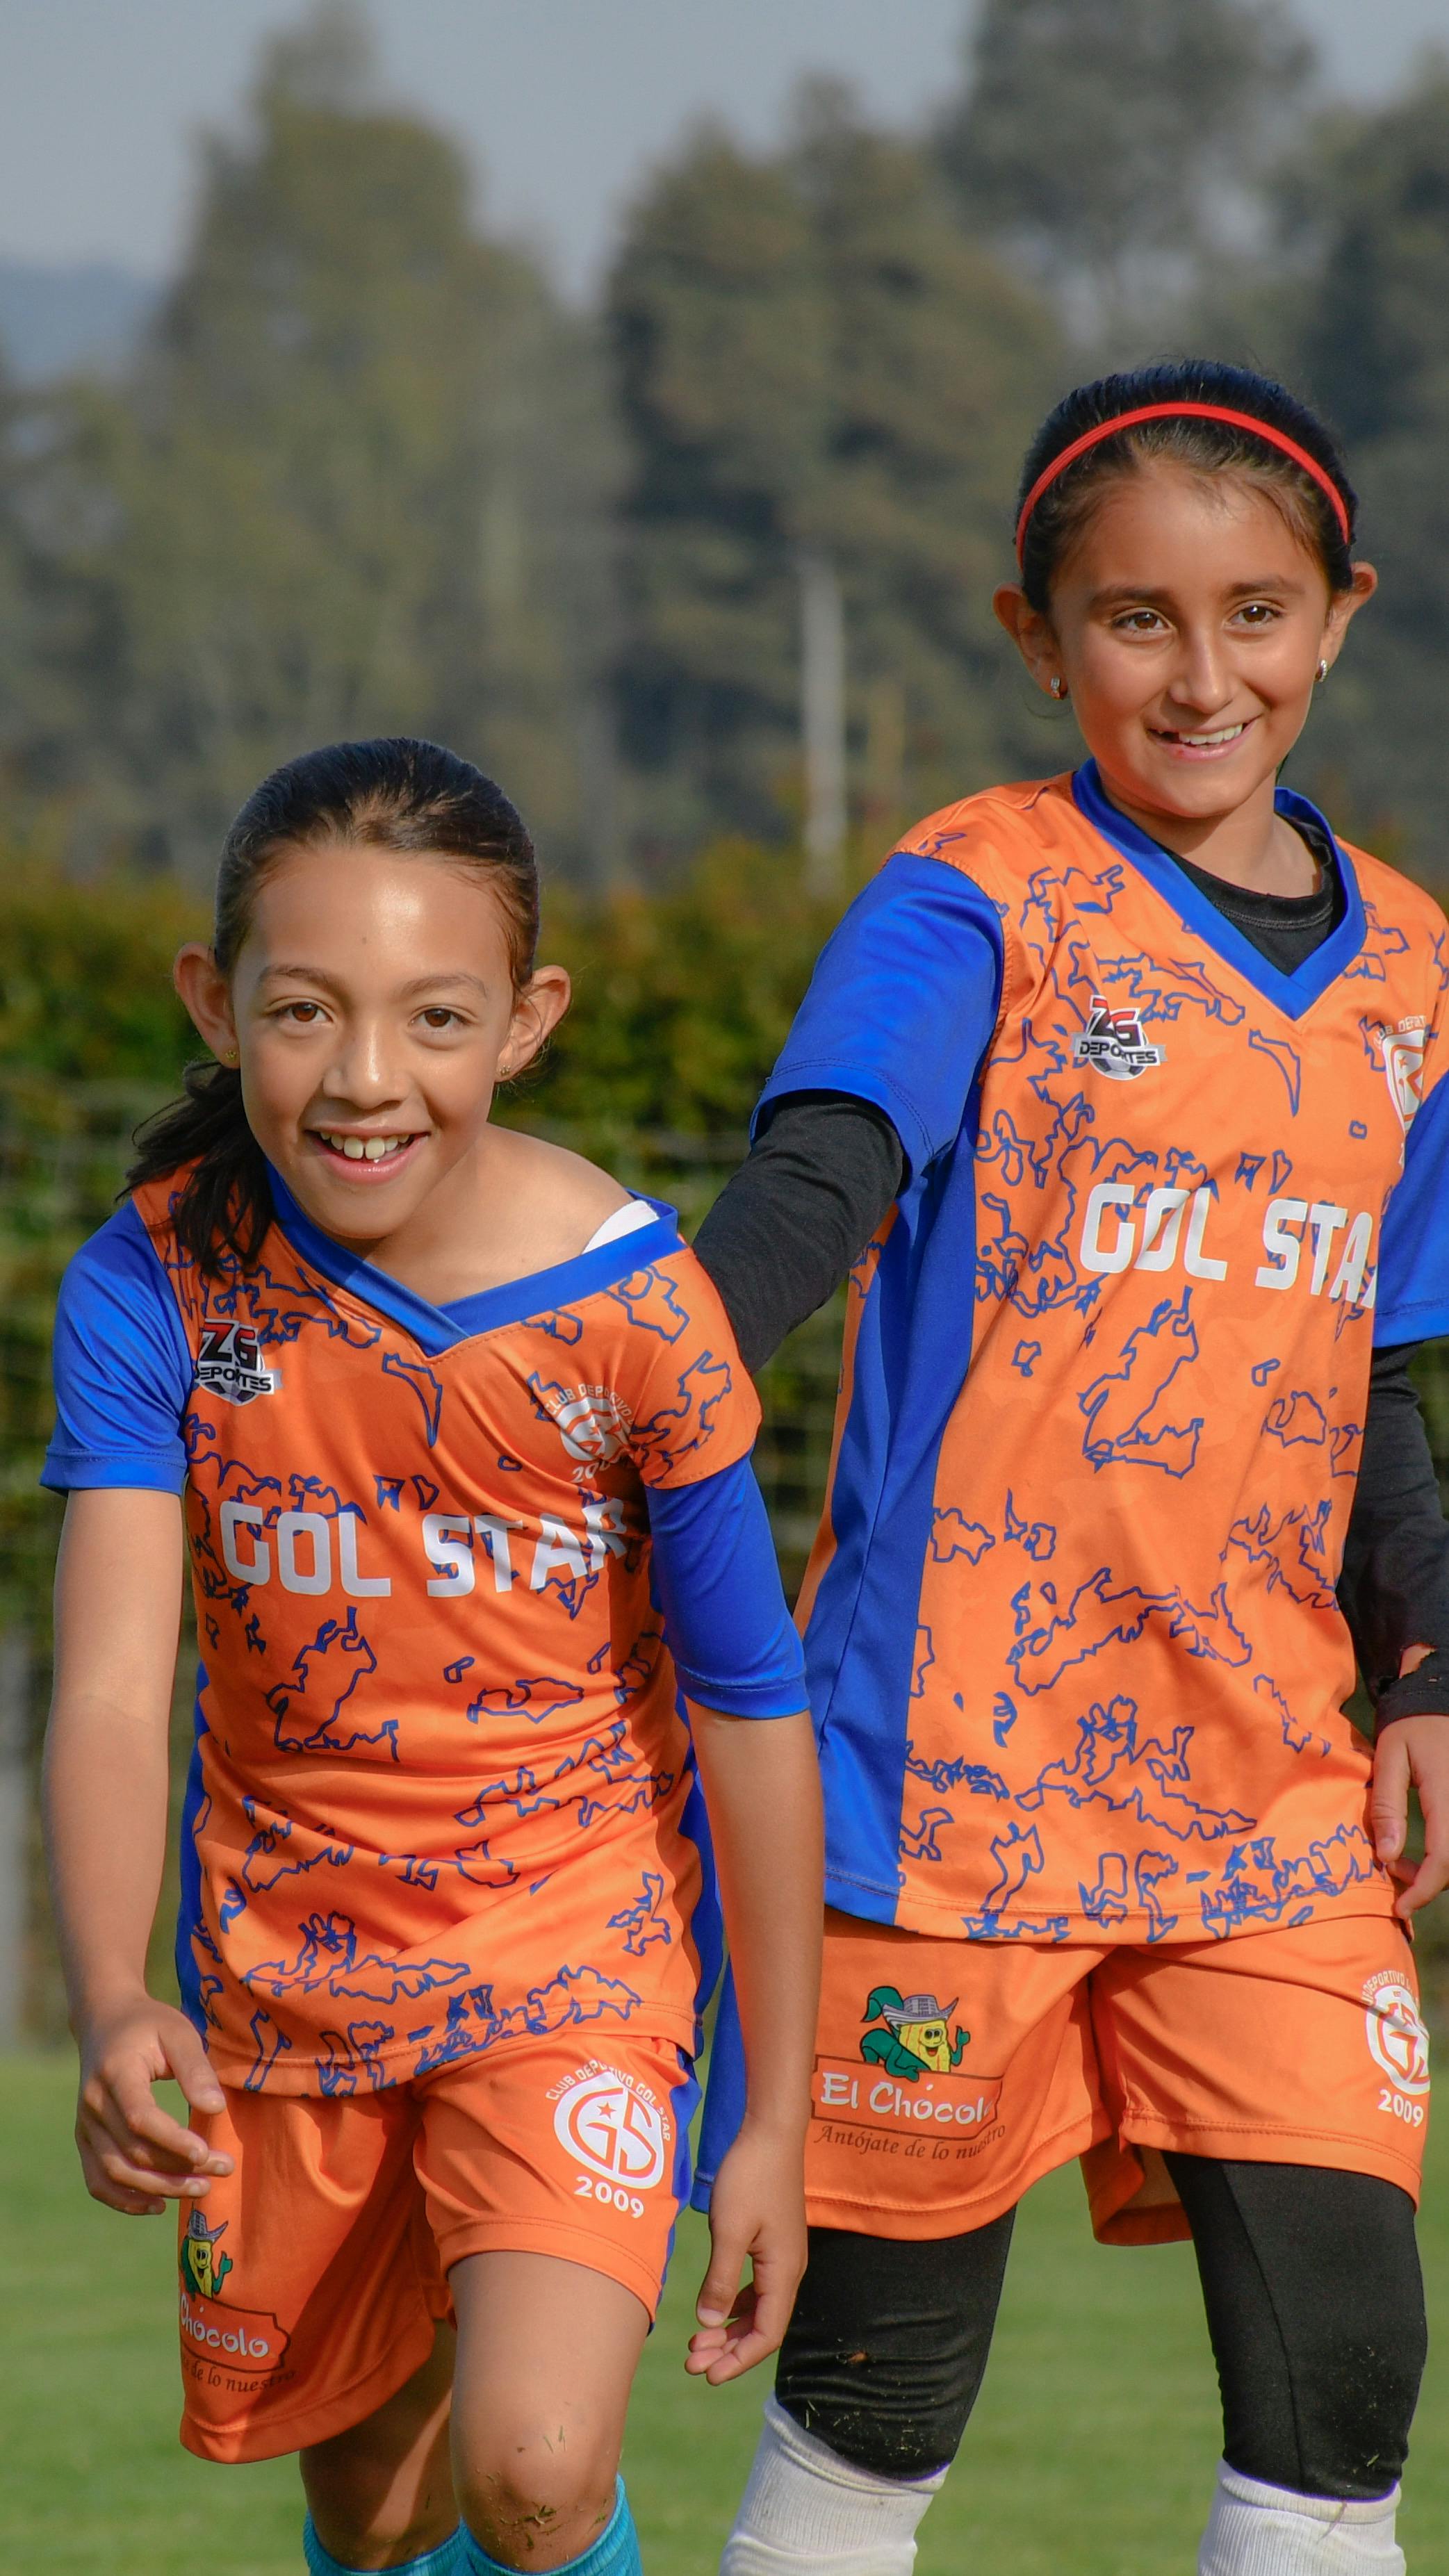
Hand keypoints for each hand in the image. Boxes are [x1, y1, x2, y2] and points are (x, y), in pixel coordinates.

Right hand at [76, 1996, 232, 2215]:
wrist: (105, 2022)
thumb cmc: (149, 2025)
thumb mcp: (178, 2032)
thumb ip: (195, 2068)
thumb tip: (216, 2108)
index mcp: (115, 2073)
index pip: (139, 2118)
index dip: (172, 2141)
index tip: (206, 2153)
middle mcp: (93, 2104)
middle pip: (132, 2151)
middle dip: (178, 2167)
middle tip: (223, 2168)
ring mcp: (85, 2125)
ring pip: (115, 2172)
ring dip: (158, 2188)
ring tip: (201, 2189)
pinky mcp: (86, 2139)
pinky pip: (98, 2180)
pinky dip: (124, 2200)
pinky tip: (158, 2206)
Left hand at [687, 2115, 806, 2384]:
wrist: (771, 2133)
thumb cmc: (750, 2177)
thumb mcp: (729, 2230)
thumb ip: (720, 2279)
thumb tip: (709, 2324)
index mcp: (784, 2272)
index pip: (766, 2334)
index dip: (738, 2360)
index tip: (707, 2375)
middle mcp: (789, 2270)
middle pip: (762, 2326)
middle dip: (728, 2350)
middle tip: (691, 2362)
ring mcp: (783, 2256)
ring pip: (759, 2308)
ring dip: (729, 2329)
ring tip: (696, 2342)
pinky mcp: (774, 2243)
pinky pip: (758, 2287)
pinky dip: (735, 2304)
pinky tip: (715, 2309)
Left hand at [1371, 1715, 1448, 1917]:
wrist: (1440, 1700)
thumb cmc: (1410, 1725)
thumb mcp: (1389, 1757)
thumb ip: (1386, 1805)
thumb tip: (1386, 1857)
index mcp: (1447, 1795)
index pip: (1445, 1856)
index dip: (1425, 1889)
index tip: (1401, 1908)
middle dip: (1426, 1881)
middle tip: (1390, 1871)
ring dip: (1437, 1870)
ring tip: (1402, 1861)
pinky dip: (1445, 1854)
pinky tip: (1424, 1851)